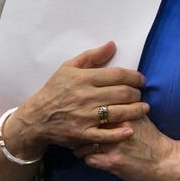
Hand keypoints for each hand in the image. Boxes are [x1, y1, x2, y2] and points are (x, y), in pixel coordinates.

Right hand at [8, 41, 148, 157]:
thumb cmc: (54, 90)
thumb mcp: (68, 67)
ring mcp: (85, 117)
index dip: (134, 76)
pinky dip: (121, 133)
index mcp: (84, 78)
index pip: (118, 75)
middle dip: (137, 94)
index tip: (141, 79)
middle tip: (140, 94)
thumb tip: (113, 45)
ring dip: (136, 111)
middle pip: (122, 93)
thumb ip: (92, 56)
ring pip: (119, 113)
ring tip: (143, 109)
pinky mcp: (83, 135)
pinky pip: (106, 135)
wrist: (36, 118)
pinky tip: (130, 129)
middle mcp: (86, 97)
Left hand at [74, 115, 179, 180]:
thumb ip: (124, 107)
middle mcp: (116, 127)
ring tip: (82, 147)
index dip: (85, 112)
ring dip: (80, 146)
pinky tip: (91, 157)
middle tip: (78, 131)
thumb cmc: (150, 137)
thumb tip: (107, 96)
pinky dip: (87, 159)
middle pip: (85, 124)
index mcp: (123, 113)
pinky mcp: (112, 162)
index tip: (82, 116)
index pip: (94, 107)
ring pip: (83, 143)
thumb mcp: (140, 116)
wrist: (164, 160)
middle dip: (79, 129)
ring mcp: (113, 145)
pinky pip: (88, 159)